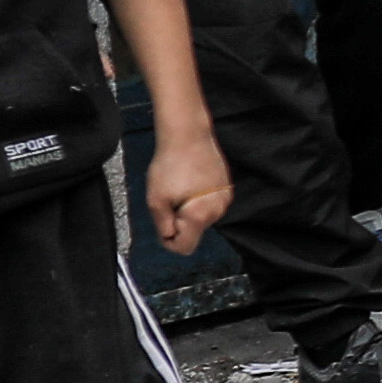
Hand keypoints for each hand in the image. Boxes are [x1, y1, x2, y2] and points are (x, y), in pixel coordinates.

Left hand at [142, 130, 230, 252]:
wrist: (188, 135)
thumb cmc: (171, 163)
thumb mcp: (156, 200)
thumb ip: (162, 225)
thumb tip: (169, 237)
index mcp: (200, 216)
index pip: (185, 247)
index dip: (168, 241)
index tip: (162, 225)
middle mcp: (217, 210)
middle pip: (194, 231)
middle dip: (179, 220)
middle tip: (169, 198)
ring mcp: (224, 198)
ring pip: (201, 217)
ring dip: (188, 208)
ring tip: (180, 186)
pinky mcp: (226, 187)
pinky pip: (208, 204)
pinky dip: (197, 198)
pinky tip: (189, 181)